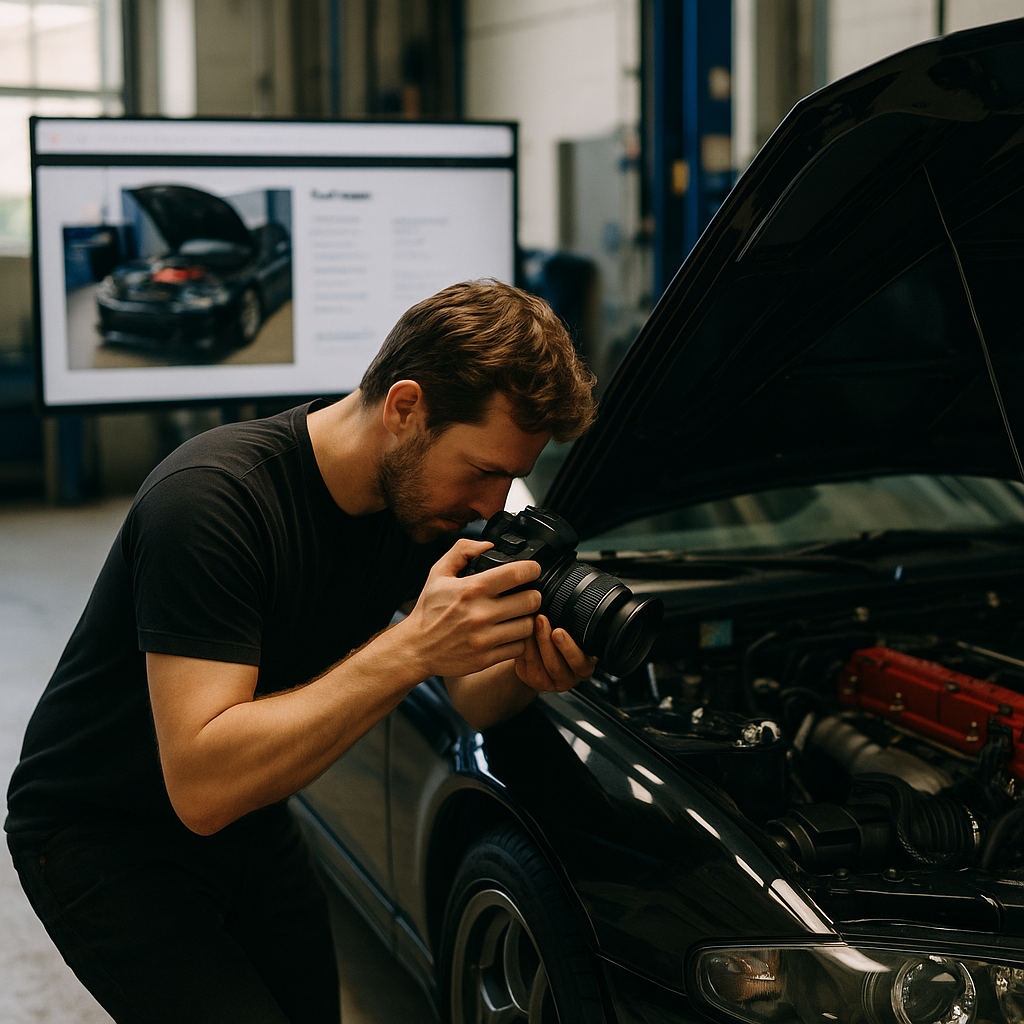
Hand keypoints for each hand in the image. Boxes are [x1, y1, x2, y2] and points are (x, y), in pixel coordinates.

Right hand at [403, 539, 543, 678]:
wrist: (416, 648)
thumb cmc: (429, 610)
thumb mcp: (438, 573)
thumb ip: (462, 551)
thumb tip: (488, 545)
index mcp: (471, 589)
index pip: (517, 573)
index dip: (532, 569)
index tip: (532, 570)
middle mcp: (480, 614)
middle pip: (531, 600)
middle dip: (532, 594)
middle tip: (526, 594)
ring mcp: (484, 638)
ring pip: (528, 625)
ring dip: (527, 618)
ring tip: (518, 615)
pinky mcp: (486, 659)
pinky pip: (519, 647)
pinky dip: (518, 640)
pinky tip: (509, 633)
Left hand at [513, 614, 597, 692]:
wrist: (546, 649)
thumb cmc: (564, 634)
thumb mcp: (576, 631)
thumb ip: (576, 624)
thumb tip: (566, 599)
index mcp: (584, 666)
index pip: (579, 662)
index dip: (568, 648)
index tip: (558, 631)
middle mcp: (568, 678)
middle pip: (556, 667)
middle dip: (546, 642)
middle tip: (541, 619)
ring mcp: (547, 682)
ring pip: (537, 668)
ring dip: (531, 643)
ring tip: (528, 621)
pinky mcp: (529, 679)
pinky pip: (523, 667)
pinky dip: (521, 648)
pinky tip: (520, 632)